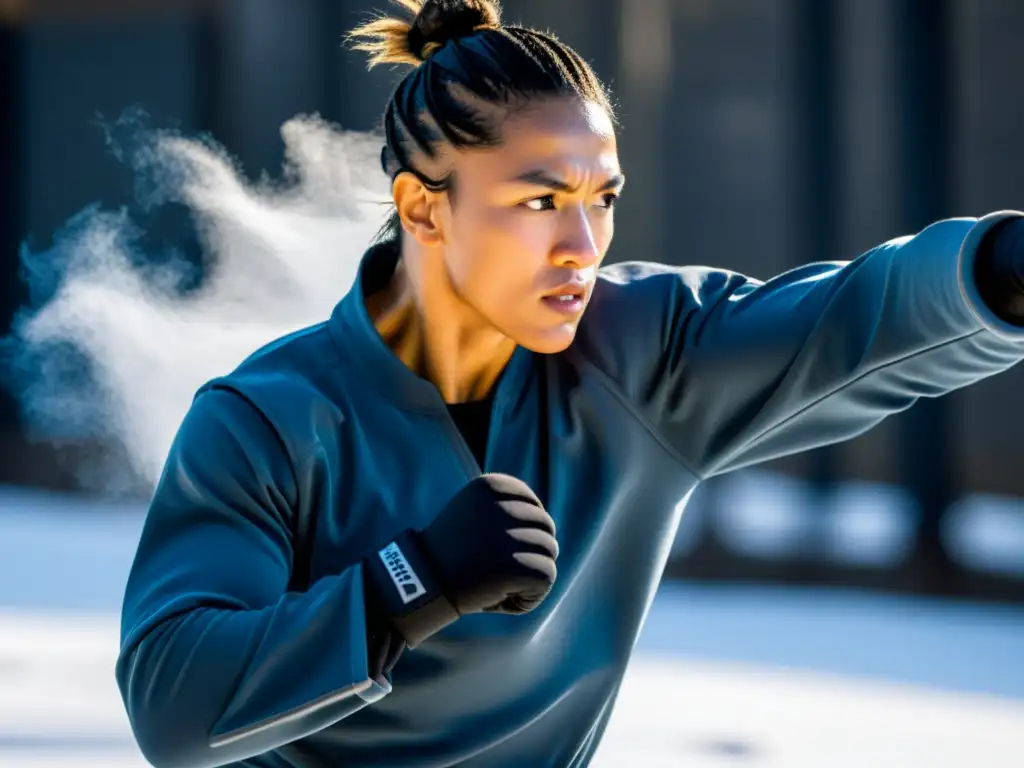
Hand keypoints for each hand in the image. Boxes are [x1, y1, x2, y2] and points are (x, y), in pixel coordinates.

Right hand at [364, 474, 557, 646]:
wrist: (420, 584)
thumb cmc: (451, 553)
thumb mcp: (474, 514)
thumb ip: (505, 508)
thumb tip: (545, 519)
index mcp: (491, 484)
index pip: (533, 506)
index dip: (522, 531)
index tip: (496, 547)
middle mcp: (501, 505)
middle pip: (545, 528)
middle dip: (529, 551)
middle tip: (496, 568)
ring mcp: (509, 536)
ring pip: (549, 552)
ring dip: (529, 572)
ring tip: (496, 581)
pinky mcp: (516, 566)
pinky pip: (546, 576)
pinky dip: (531, 593)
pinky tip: (503, 595)